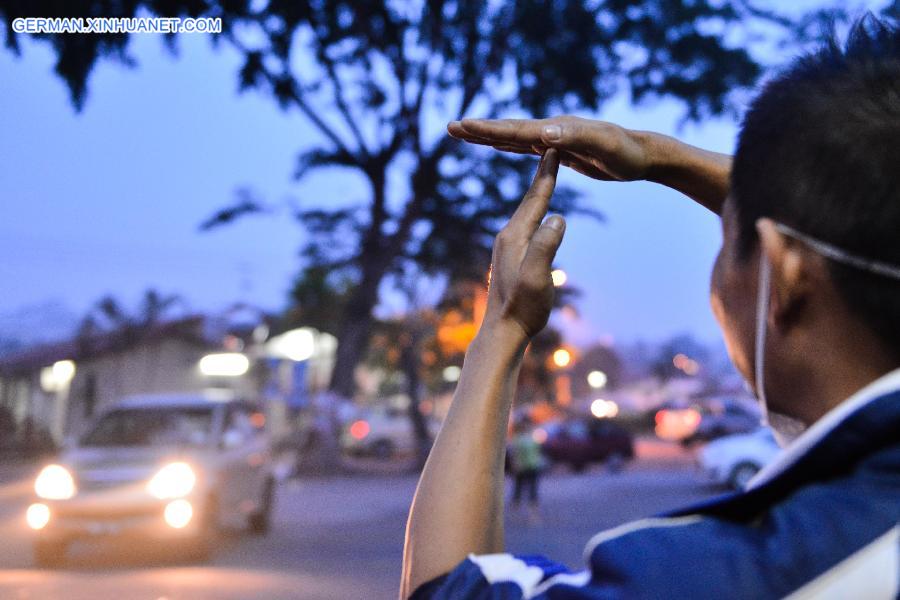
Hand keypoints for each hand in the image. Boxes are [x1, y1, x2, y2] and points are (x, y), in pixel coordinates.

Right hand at [448, 115, 651, 181]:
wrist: (643, 155)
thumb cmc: (626, 153)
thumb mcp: (603, 146)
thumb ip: (574, 138)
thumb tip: (543, 133)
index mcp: (556, 130)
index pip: (515, 130)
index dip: (487, 130)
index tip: (462, 126)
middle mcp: (551, 130)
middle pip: (508, 130)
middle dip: (479, 130)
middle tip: (451, 126)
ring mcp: (554, 139)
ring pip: (514, 137)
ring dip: (489, 136)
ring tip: (465, 133)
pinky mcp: (559, 149)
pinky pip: (527, 147)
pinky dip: (509, 145)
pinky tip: (500, 145)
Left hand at [483, 149, 565, 341]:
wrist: (503, 331)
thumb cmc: (522, 307)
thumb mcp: (537, 276)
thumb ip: (546, 246)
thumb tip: (558, 216)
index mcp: (514, 236)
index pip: (535, 199)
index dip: (546, 174)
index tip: (553, 148)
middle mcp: (507, 237)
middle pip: (528, 201)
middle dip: (541, 176)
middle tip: (551, 150)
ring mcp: (507, 248)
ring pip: (526, 213)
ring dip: (537, 193)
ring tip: (546, 176)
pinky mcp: (510, 259)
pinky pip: (526, 227)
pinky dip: (534, 212)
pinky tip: (537, 215)